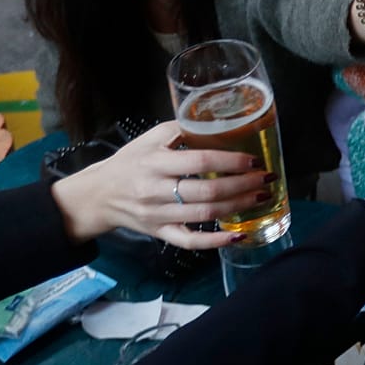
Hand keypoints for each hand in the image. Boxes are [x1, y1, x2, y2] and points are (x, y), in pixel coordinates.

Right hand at [50, 121, 269, 248]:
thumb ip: (181, 129)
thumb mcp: (149, 139)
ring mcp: (158, 215)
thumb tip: (218, 122)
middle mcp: (156, 190)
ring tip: (261, 197)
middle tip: (266, 179)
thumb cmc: (129, 163)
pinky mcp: (160, 234)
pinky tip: (238, 236)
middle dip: (243, 185)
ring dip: (238, 207)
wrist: (98, 195)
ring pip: (205, 214)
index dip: (231, 161)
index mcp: (155, 162)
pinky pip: (190, 242)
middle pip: (207, 191)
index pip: (200, 160)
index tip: (253, 160)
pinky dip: (215, 242)